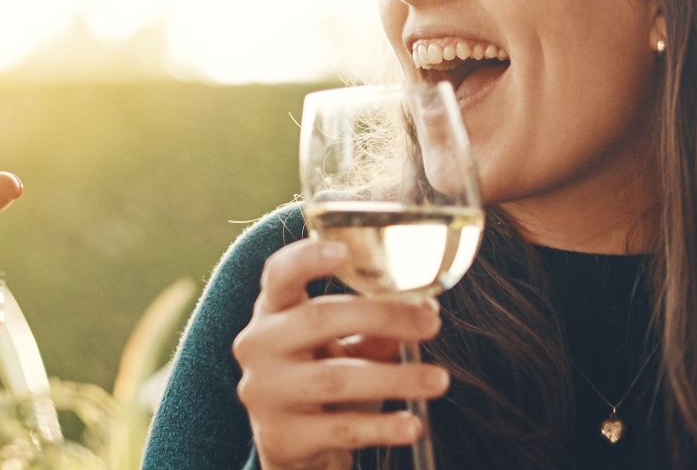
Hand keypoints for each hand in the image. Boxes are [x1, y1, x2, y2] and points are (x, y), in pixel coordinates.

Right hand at [233, 237, 447, 469]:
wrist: (290, 446)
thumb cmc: (319, 381)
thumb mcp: (341, 350)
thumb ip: (374, 330)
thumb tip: (424, 309)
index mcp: (271, 313)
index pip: (278, 275)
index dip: (305, 259)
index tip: (341, 251)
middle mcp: (258, 345)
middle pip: (317, 318)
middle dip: (382, 316)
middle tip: (430, 323)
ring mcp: (265, 391)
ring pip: (335, 377)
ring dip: (395, 377)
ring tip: (438, 380)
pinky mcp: (281, 436)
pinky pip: (341, 428)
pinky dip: (382, 427)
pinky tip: (413, 425)